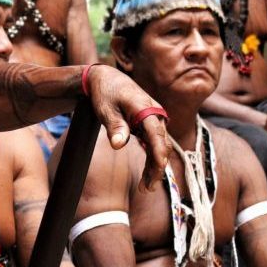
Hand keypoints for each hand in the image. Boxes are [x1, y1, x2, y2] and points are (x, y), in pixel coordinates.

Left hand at [84, 65, 169, 193]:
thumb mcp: (105, 109)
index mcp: (145, 108)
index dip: (158, 152)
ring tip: (145, 187)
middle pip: (161, 143)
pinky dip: (152, 158)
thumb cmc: (105, 93)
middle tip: (146, 188)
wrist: (106, 78)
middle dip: (157, 166)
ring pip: (160, 146)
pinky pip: (154, 143)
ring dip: (155, 166)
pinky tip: (147, 174)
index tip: (159, 168)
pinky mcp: (150, 124)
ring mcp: (154, 119)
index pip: (156, 133)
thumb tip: (119, 145)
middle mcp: (155, 113)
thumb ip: (114, 126)